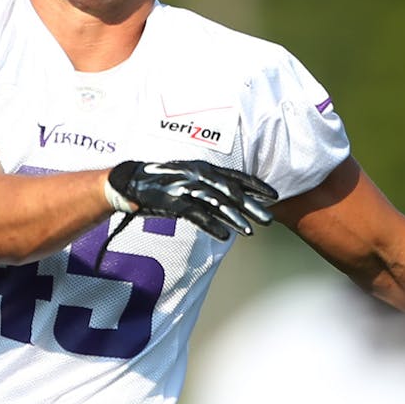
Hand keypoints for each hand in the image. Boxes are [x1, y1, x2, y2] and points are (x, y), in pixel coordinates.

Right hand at [106, 160, 277, 240]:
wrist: (130, 182)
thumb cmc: (161, 182)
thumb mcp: (189, 179)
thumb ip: (209, 187)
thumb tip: (230, 199)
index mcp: (203, 167)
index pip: (235, 176)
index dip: (256, 186)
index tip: (274, 196)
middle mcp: (197, 174)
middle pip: (230, 192)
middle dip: (252, 206)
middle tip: (269, 220)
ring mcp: (185, 187)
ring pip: (216, 203)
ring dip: (235, 218)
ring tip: (249, 232)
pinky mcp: (173, 201)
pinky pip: (196, 214)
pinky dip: (211, 225)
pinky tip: (224, 236)